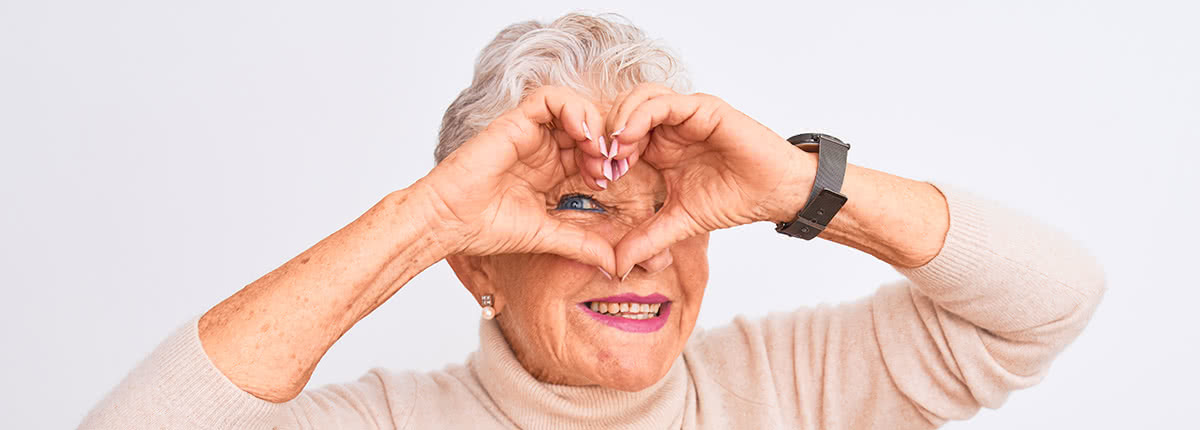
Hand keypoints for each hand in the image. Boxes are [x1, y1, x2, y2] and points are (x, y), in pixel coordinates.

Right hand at [417, 86, 615, 272]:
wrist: (449, 222)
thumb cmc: (486, 228)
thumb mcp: (549, 236)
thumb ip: (583, 245)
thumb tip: (617, 264)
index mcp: (552, 171)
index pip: (593, 152)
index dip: (610, 160)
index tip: (613, 181)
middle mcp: (544, 149)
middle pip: (589, 128)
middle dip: (607, 142)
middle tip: (611, 165)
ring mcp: (530, 134)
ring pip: (574, 108)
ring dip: (593, 124)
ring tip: (596, 151)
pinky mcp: (515, 121)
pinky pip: (550, 99)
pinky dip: (572, 108)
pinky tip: (581, 134)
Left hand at [576, 84, 816, 275]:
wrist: (773, 193)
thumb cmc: (733, 199)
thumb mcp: (679, 222)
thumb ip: (647, 238)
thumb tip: (617, 266)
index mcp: (658, 147)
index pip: (617, 136)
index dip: (600, 153)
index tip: (595, 180)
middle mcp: (668, 126)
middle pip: (620, 111)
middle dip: (603, 135)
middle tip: (599, 164)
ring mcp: (684, 114)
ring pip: (637, 98)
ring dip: (618, 121)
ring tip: (613, 151)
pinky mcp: (701, 108)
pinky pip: (662, 102)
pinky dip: (639, 116)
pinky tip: (629, 139)